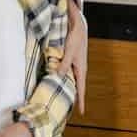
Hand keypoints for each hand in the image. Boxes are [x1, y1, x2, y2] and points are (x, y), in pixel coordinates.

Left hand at [65, 0, 88, 114]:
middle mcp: (78, 68)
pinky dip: (61, 76)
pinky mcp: (69, 58)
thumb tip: (58, 76)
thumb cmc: (76, 37)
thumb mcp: (69, 51)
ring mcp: (74, 63)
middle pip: (76, 85)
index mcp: (81, 69)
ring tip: (61, 97)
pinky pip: (65, 71)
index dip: (81, 100)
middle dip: (73, 96)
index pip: (81, 88)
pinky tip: (55, 79)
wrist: (78, 24)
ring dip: (65, 86)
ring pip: (69, 78)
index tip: (81, 112)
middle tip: (67, 108)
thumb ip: (64, 64)